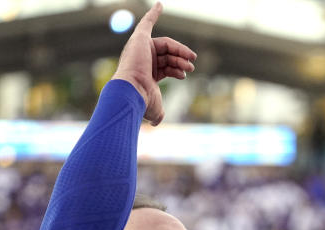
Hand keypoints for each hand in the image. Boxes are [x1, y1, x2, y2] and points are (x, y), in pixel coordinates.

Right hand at [112, 2, 196, 125]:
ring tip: (192, 58)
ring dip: (180, 50)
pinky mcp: (139, 39)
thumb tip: (156, 123)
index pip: (165, 67)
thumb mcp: (154, 109)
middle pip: (168, 56)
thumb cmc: (142, 102)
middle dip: (182, 60)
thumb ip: (157, 114)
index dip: (177, 70)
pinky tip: (161, 5)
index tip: (186, 75)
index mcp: (145, 74)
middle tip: (193, 66)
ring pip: (166, 45)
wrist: (131, 92)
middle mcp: (141, 60)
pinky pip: (146, 22)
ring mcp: (139, 49)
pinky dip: (154, 13)